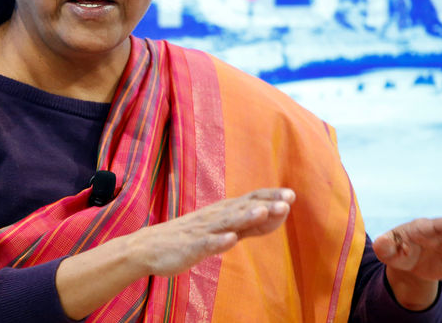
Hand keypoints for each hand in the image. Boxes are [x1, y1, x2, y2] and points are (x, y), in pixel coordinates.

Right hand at [132, 187, 295, 276]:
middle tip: (288, 199)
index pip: (251, 200)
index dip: (270, 197)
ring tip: (264, 211)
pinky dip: (218, 241)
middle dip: (266, 204)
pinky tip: (230, 240)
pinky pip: (205, 244)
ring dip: (245, 217)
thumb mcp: (222, 229)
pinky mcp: (190, 246)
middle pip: (243, 208)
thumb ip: (246, 225)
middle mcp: (215, 217)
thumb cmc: (188, 237)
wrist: (149, 247)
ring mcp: (202, 231)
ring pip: (227, 222)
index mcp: (223, 212)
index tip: (291, 194)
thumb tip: (273, 217)